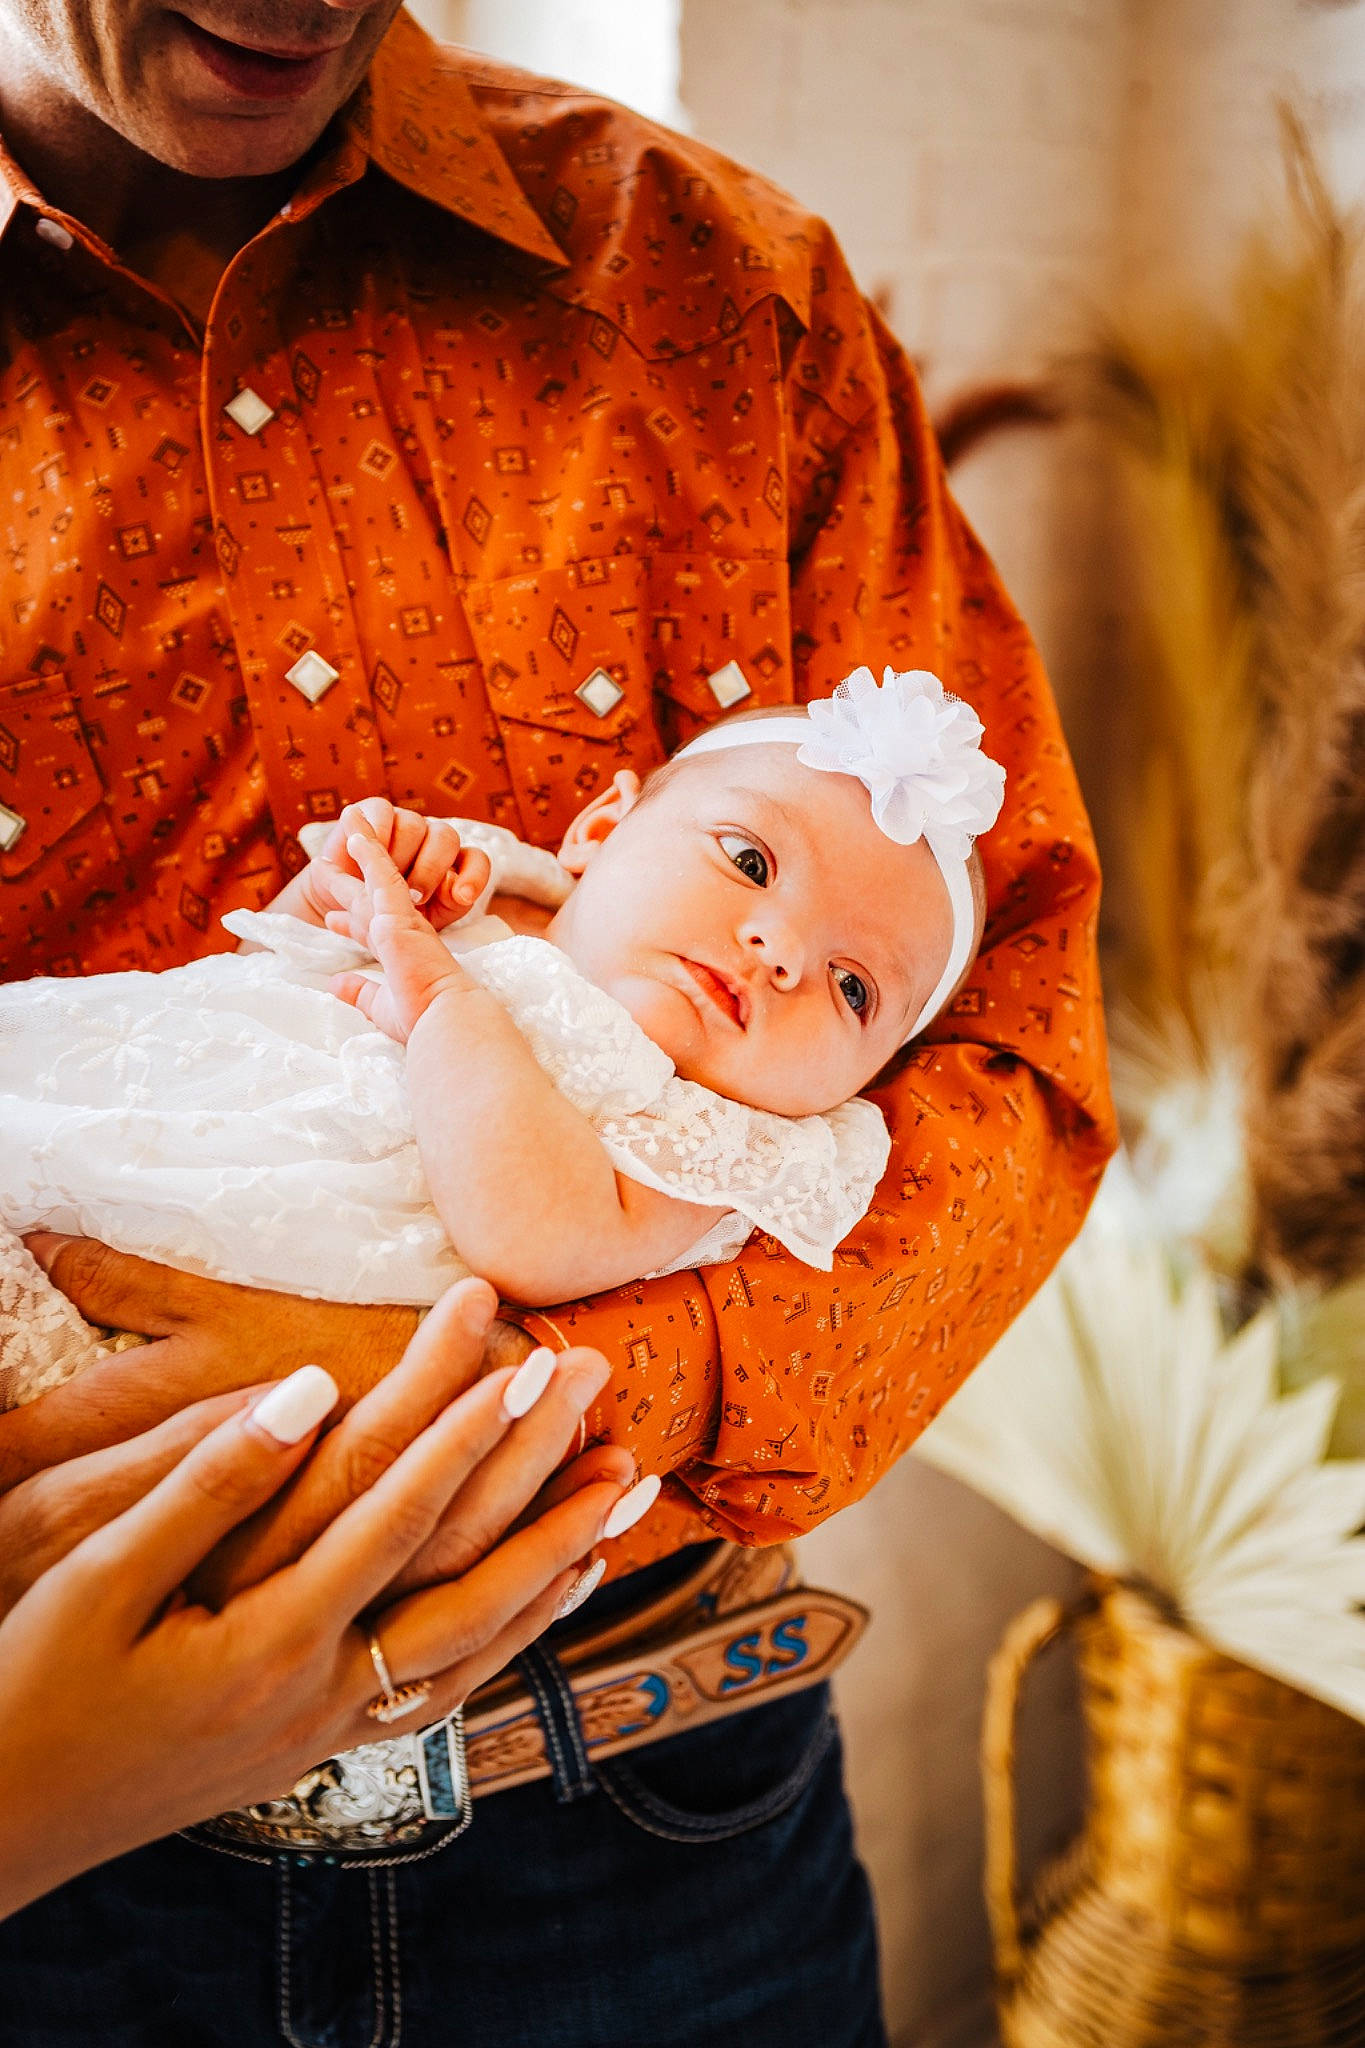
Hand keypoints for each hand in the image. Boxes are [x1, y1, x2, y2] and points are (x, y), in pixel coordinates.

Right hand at [0, 1286, 638, 1918]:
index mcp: (265, 1638)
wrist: (3, 1821)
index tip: (520, 1356)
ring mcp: (330, 1729)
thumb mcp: (94, 1577)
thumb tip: (312, 1388)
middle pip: (464, 1572)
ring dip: (555, 1559)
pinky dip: (514, 1636)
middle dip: (540, 1477)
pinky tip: (551, 1597)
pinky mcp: (323, 1747)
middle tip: (599, 1393)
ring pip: (478, 1640)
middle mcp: (320, 1691)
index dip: (462, 1430)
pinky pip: (448, 1691)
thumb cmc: (32, 1688)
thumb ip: (209, 1482)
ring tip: (624, 1494)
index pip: (393, 1513)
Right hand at [304, 797, 490, 932]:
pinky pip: (382, 811)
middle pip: (446, 837)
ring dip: (400, 855)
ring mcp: (404, 821)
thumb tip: (460, 894)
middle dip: (430, 870)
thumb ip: (446, 905)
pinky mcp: (373, 811)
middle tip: (413, 897)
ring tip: (382, 881)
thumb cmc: (385, 912)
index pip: (475, 860)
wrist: (340, 903)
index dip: (473, 876)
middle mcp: (431, 838)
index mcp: (450, 864)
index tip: (462, 898)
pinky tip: (365, 853)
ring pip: (414, 825)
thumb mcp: (420, 918)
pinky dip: (376, 832)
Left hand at [328, 831, 484, 1041]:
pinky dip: (369, 852)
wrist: (447, 1017)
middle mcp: (401, 932)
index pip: (369, 933)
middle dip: (346, 881)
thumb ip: (360, 993)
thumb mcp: (382, 1008)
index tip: (333, 921)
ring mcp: (401, 919)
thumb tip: (335, 985)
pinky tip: (355, 833)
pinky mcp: (399, 914)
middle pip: (368, 898)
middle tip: (326, 864)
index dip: (351, 926)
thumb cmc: (425, 1019)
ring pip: (378, 876)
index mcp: (398, 955)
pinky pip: (382, 874)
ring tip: (347, 821)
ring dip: (362, 847)